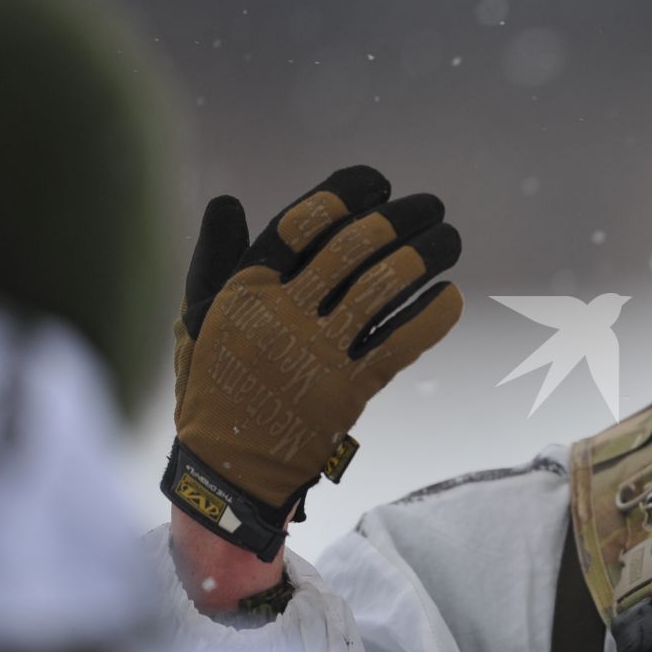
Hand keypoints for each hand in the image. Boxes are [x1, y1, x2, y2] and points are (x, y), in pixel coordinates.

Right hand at [162, 165, 462, 560]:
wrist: (229, 468)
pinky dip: (432, 316)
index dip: (346, 195)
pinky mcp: (348, 389)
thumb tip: (228, 201)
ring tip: (451, 237)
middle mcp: (283, 314)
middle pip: (352, 249)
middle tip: (432, 205)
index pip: (302, 224)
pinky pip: (400, 343)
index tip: (379, 183)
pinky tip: (452, 295)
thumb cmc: (215, 385)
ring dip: (426, 256)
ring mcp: (318, 352)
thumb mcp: (200, 318)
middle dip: (400, 219)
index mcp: (246, 289)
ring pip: (383, 289)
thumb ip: (216, 258)